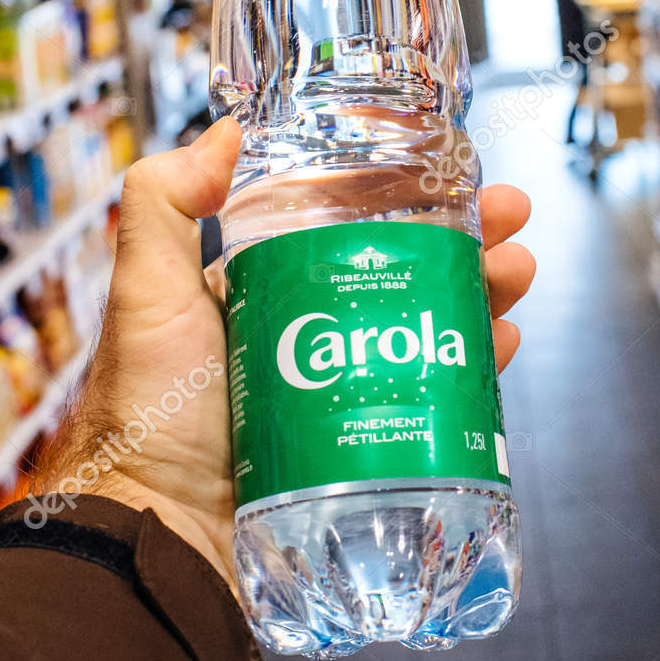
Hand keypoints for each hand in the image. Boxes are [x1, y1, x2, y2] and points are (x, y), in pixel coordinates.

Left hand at [36, 117, 535, 593]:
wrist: (159, 528)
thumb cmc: (143, 411)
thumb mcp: (145, 292)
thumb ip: (162, 204)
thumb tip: (225, 132)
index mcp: (266, 291)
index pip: (350, 229)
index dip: (407, 198)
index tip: (452, 173)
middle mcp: (312, 336)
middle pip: (406, 275)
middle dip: (465, 244)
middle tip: (510, 224)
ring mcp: (345, 392)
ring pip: (430, 330)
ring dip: (480, 296)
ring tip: (516, 273)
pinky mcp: (368, 445)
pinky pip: (434, 401)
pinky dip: (473, 370)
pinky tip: (499, 344)